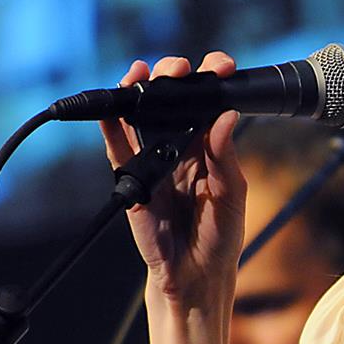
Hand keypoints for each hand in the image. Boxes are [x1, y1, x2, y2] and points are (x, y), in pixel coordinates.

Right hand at [102, 52, 246, 343]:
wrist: (192, 277)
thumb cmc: (218, 238)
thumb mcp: (231, 197)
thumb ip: (226, 158)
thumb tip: (226, 117)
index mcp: (209, 149)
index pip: (209, 106)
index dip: (211, 82)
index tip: (219, 66)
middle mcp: (180, 149)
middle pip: (173, 103)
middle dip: (174, 79)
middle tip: (178, 70)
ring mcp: (154, 161)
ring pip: (142, 117)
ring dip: (140, 91)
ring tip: (143, 72)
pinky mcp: (131, 178)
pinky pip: (118, 146)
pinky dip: (112, 126)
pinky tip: (111, 106)